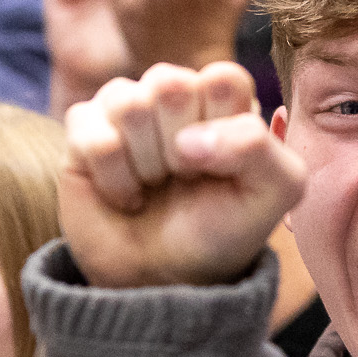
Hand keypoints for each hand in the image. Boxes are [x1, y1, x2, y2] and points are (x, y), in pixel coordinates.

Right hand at [61, 60, 305, 288]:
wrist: (167, 278)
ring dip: (146, 163)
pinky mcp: (83, 128)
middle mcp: (173, 93)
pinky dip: (114, 179)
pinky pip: (93, 137)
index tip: (221, 166)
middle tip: (184, 177)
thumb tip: (189, 139)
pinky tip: (126, 195)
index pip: (223, 78)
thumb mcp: (275, 193)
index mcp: (224, 99)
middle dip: (180, 148)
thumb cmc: (222, 230)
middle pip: (170, 83)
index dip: (222, 128)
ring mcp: (125, 107)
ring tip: (155, 185)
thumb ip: (260, 147)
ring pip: (128, 103)